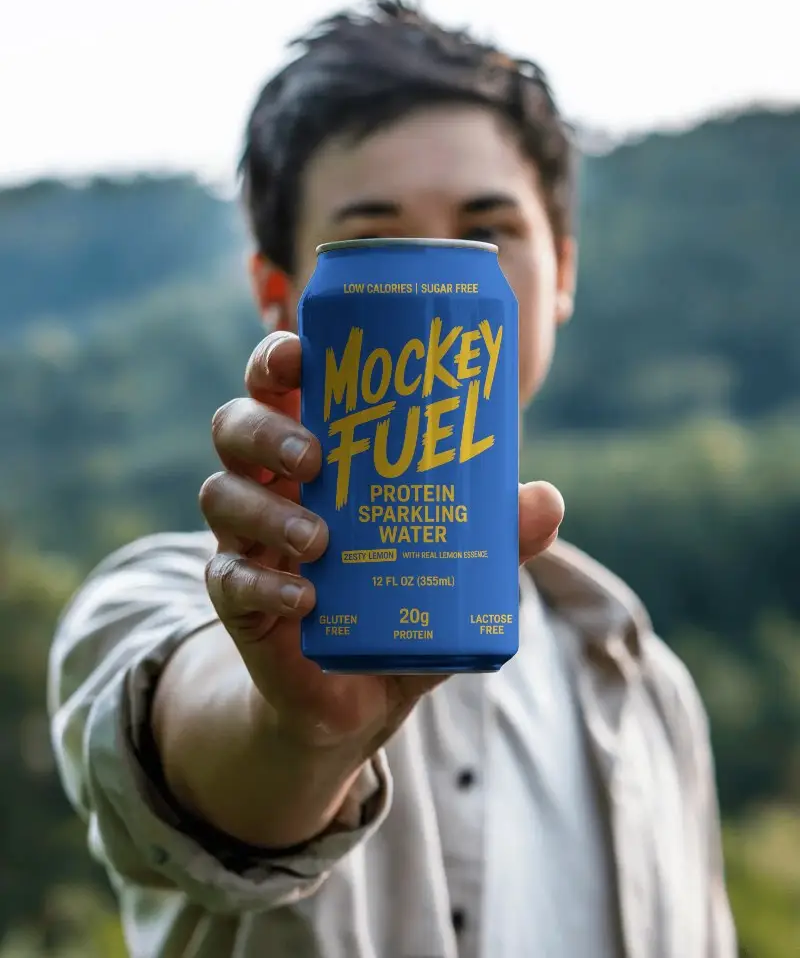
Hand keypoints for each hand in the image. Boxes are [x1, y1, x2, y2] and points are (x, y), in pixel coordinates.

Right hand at [199, 331, 563, 758]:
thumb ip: (496, 533)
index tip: (300, 354)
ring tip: (321, 538)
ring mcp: (246, 541)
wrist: (359, 693)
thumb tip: (545, 499)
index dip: (276, 359)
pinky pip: (227, 581)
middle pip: (233, 427)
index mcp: (314, 454)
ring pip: (220, 496)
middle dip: (265, 429)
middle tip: (316, 457)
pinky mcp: (238, 601)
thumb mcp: (454, 563)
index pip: (276, 386)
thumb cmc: (401, 600)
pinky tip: (306, 598)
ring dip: (266, 510)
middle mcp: (270, 486)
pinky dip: (265, 585)